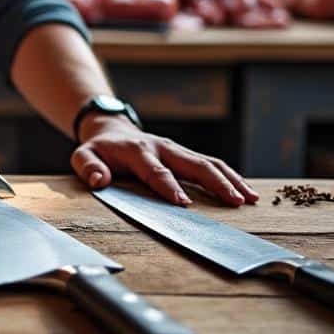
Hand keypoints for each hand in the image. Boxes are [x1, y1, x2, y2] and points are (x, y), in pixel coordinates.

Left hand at [71, 115, 258, 205]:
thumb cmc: (98, 150)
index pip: (156, 171)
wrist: (111, 129)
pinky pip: (211, 163)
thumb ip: (89, 168)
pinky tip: (247, 191)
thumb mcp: (83, 156)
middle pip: (194, 164)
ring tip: (250, 198)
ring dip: (231, 180)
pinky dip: (230, 176)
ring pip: (208, 162)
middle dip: (216, 183)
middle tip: (235, 202)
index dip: (169, 187)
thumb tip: (100, 180)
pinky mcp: (185, 154)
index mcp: (138, 152)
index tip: (184, 204)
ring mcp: (177, 149)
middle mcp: (162, 148)